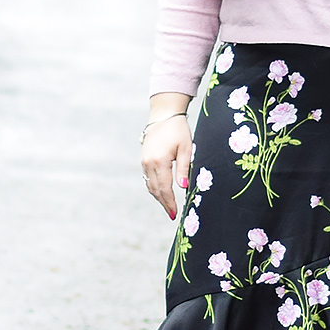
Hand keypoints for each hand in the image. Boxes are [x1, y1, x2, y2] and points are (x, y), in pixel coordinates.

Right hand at [141, 102, 192, 219]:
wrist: (164, 115)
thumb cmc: (178, 130)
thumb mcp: (186, 148)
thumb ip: (183, 169)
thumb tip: (183, 187)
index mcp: (159, 161)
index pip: (164, 188)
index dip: (169, 202)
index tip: (174, 214)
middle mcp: (148, 164)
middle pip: (155, 189)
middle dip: (164, 203)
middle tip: (172, 214)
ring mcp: (144, 162)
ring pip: (150, 185)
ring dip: (158, 196)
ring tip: (168, 206)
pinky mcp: (144, 160)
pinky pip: (148, 178)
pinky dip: (154, 187)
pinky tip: (162, 192)